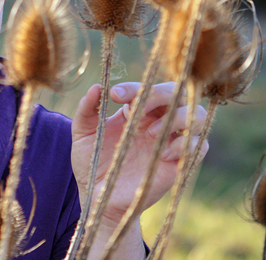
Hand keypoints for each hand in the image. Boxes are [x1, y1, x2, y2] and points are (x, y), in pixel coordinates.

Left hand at [70, 82, 208, 226]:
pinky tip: (162, 153)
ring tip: (150, 132)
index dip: (133, 87)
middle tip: (136, 108)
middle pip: (177, 93)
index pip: (145, 87)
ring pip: (197, 114)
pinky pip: (199, 146)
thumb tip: (96, 87)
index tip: (114, 95)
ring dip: (177, 117)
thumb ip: (87, 110)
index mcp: (136, 110)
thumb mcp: (82, 133)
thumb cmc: (92, 162)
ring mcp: (171, 141)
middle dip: (159, 94)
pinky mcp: (179, 163)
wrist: (99, 196)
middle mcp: (157, 121)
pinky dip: (184, 144)